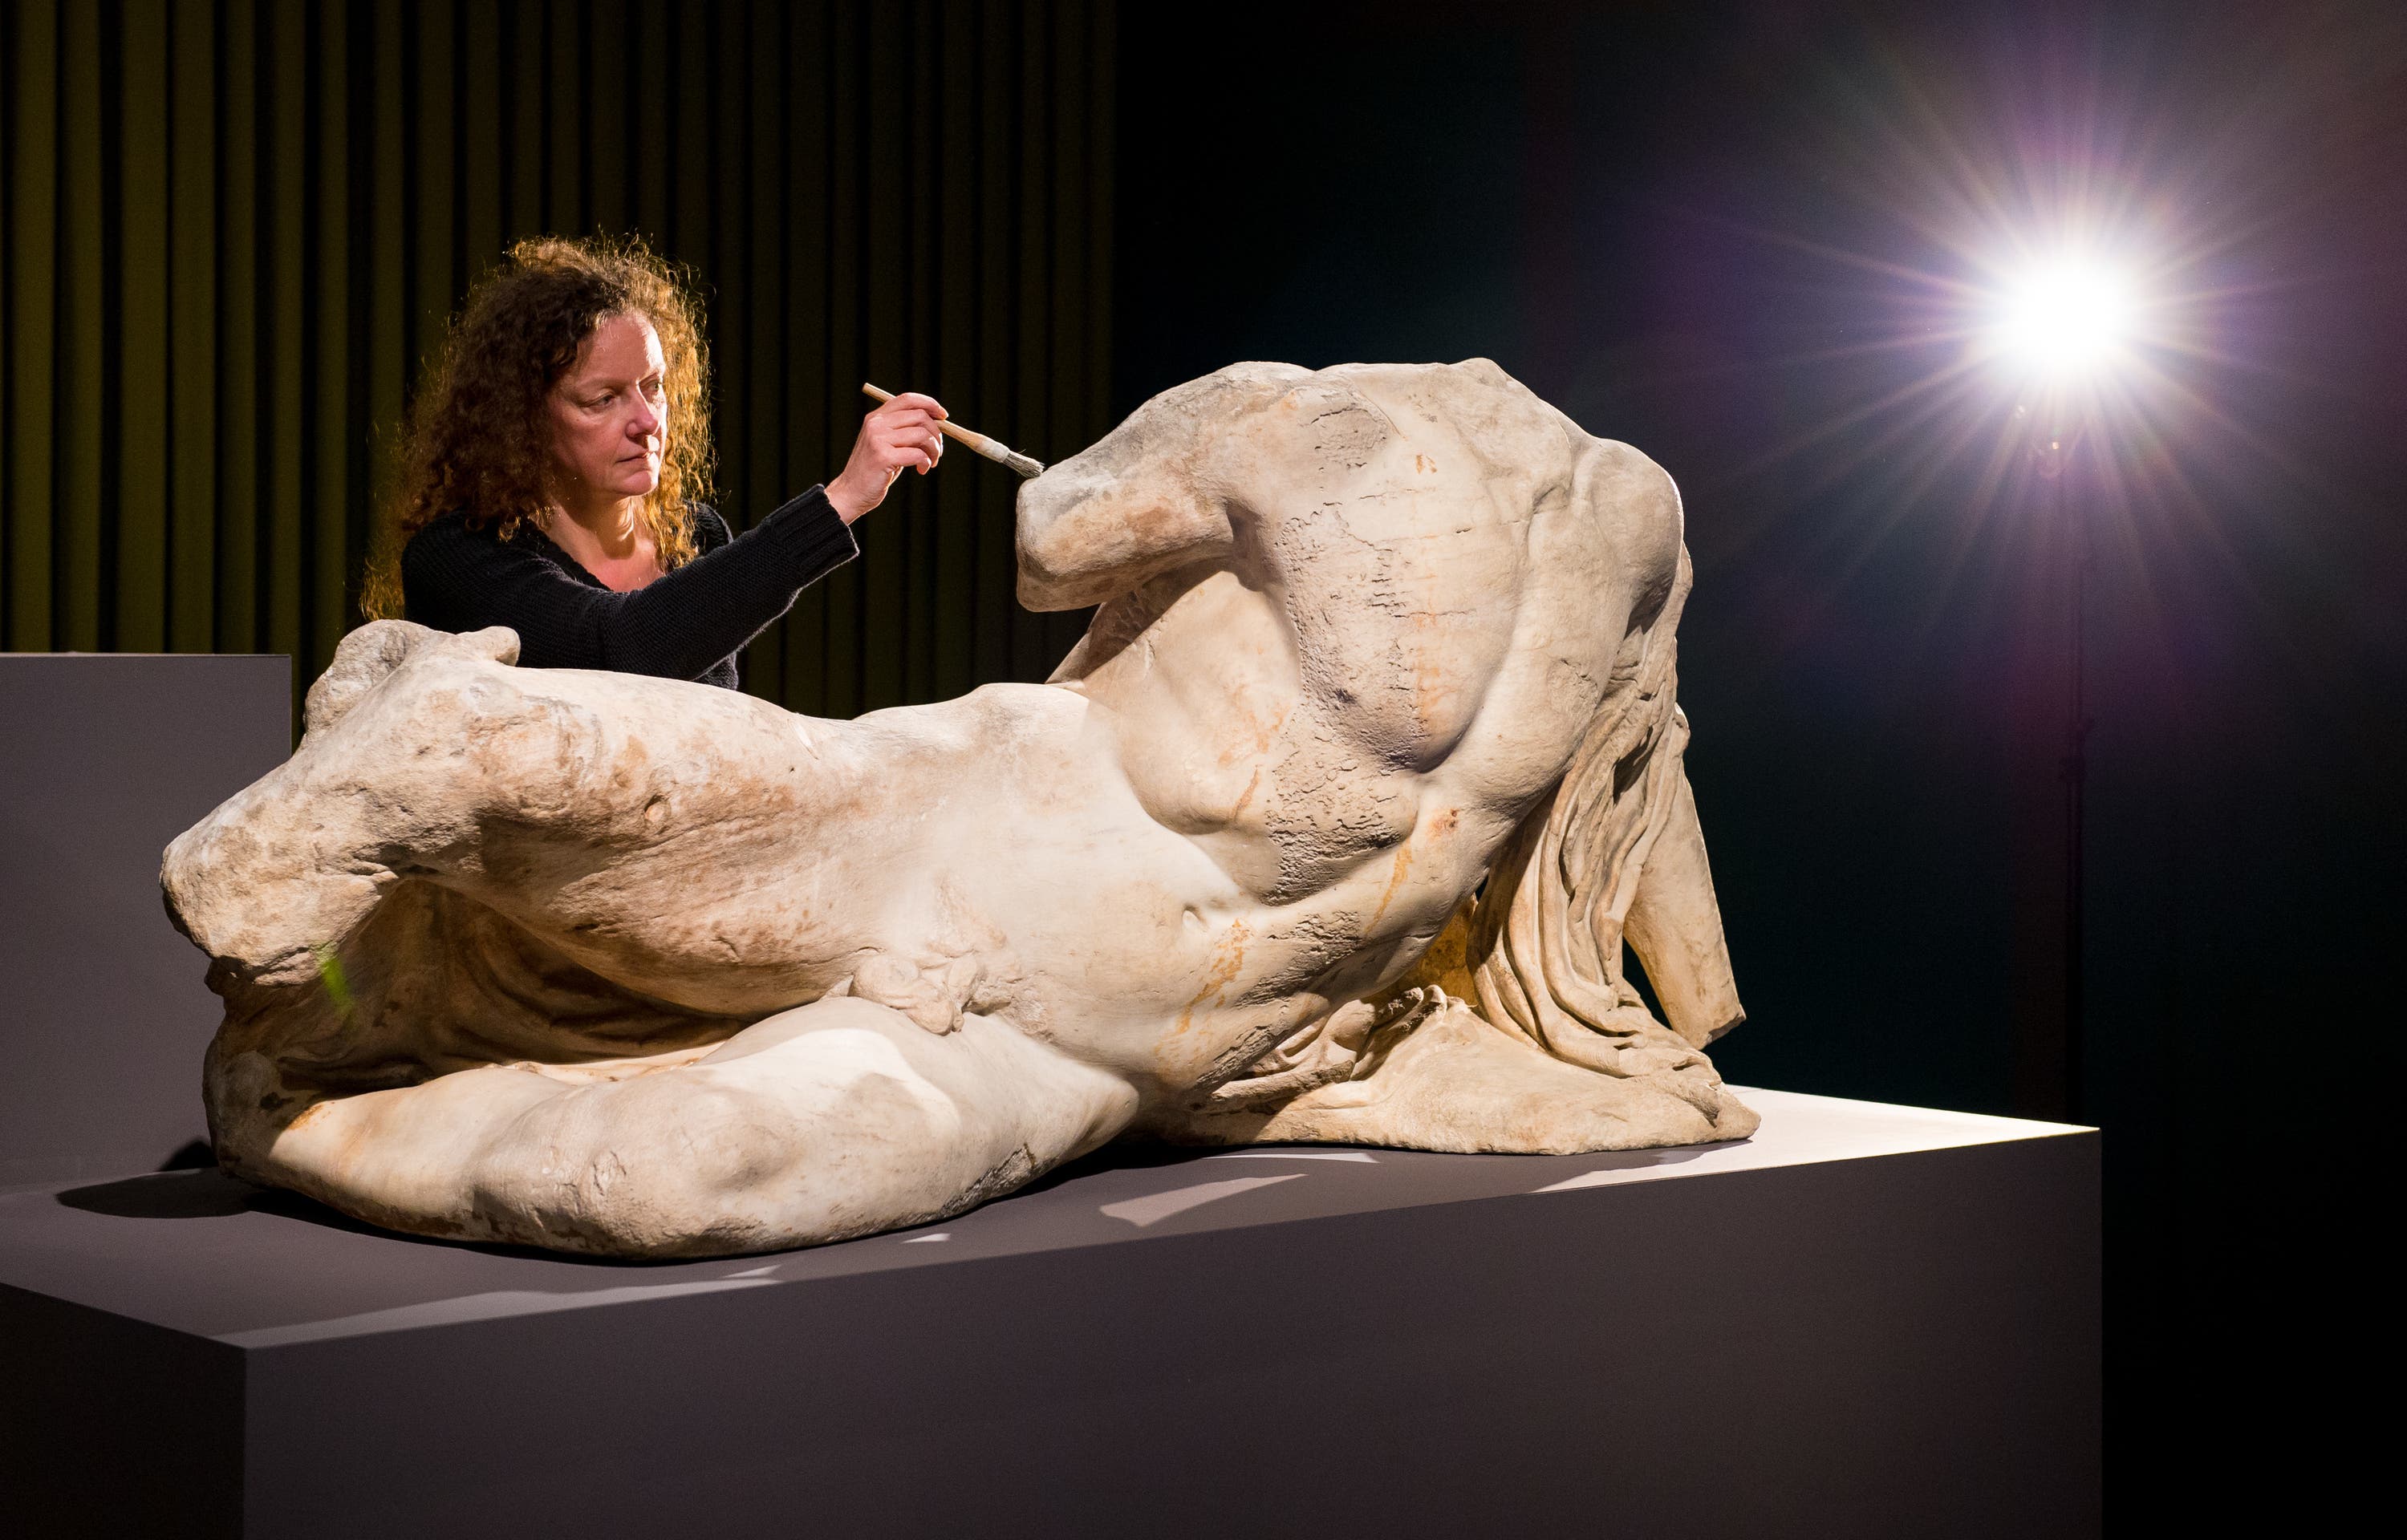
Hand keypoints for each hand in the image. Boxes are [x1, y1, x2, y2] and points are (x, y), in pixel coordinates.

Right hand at [824, 393, 946, 522]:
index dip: (930, 404)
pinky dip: (926, 462)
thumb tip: (939, 423)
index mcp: (876, 417)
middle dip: (937, 433)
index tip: (944, 416)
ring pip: (922, 434)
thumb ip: (906, 430)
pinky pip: (918, 454)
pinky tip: (922, 470)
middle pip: (920, 416)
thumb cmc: (875, 470)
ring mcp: (878, 439)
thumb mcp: (888, 444)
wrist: (852, 492)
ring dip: (934, 450)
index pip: (908, 399)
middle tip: (937, 451)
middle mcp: (876, 424)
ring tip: (930, 462)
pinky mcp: (883, 457)